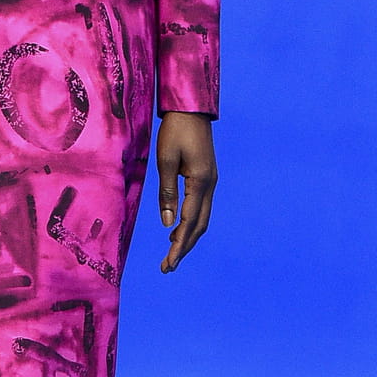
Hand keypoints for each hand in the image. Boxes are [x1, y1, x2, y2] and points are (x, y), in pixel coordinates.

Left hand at [156, 112, 217, 272]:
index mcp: (201, 182)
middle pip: (199, 226)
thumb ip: (167, 192)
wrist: (191, 109)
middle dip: (184, 248)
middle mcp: (210, 185)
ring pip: (202, 218)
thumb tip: (167, 224)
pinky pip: (200, 207)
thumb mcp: (165, 160)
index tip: (168, 264)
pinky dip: (190, 223)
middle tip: (167, 267)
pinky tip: (177, 229)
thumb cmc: (175, 130)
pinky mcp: (206, 177)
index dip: (179, 245)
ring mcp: (210, 181)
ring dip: (188, 237)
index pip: (189, 222)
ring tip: (171, 254)